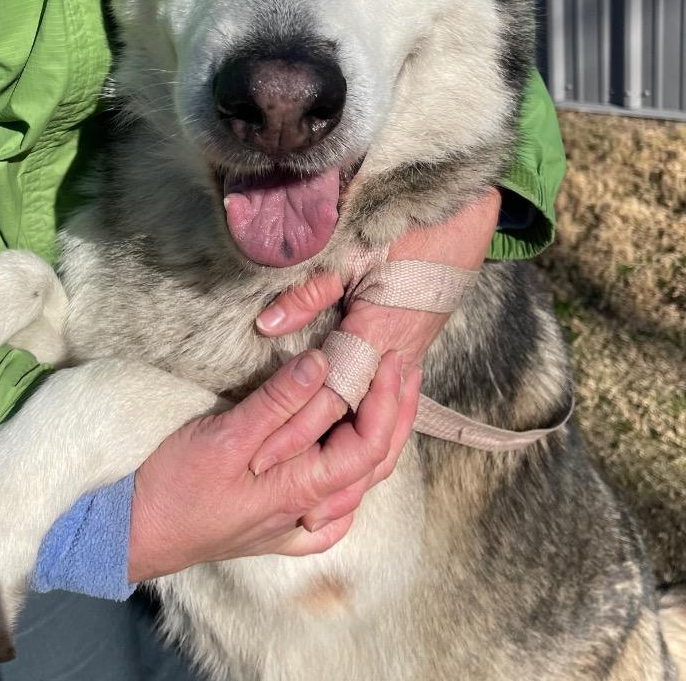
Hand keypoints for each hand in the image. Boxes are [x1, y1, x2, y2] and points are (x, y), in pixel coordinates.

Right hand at [127, 348, 419, 581]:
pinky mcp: (273, 528)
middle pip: (371, 465)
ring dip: (376, 440)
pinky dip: (347, 486)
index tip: (389, 360)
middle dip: (394, 414)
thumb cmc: (172, 487)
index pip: (367, 446)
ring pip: (353, 485)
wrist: (128, 533)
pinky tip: (348, 477)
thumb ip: (278, 403)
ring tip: (386, 401)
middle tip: (403, 368)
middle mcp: (306, 513)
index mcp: (301, 491)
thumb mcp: (224, 437)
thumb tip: (326, 365)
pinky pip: (327, 515)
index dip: (387, 402)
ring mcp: (291, 525)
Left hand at [249, 188, 501, 495]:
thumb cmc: (404, 233)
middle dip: (322, 460)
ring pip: (381, 423)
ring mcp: (409, 358)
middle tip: (287, 497)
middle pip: (355, 421)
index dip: (296, 427)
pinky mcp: (414, 354)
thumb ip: (311, 291)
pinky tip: (356, 457)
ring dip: (353, 460)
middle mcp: (396, 356)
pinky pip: (394, 408)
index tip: (263, 455)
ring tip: (322, 497)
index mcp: (376, 332)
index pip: (329, 394)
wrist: (459, 224)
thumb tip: (269, 324)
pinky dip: (376, 437)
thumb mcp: (353, 254)